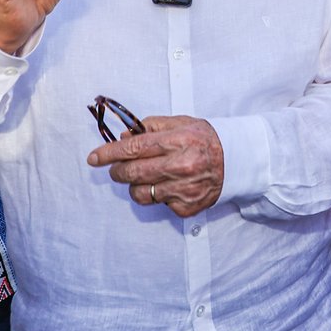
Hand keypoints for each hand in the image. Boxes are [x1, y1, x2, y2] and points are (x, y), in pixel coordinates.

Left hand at [87, 115, 223, 217]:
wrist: (236, 162)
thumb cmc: (205, 139)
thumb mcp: (181, 123)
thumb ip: (151, 127)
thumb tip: (123, 137)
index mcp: (178, 141)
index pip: (133, 148)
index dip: (109, 154)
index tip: (94, 158)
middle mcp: (180, 166)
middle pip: (132, 173)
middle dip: (117, 171)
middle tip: (117, 168)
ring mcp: (183, 189)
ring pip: (139, 193)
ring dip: (134, 185)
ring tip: (145, 176)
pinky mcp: (186, 207)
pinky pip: (157, 204)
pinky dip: (156, 195)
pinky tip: (167, 185)